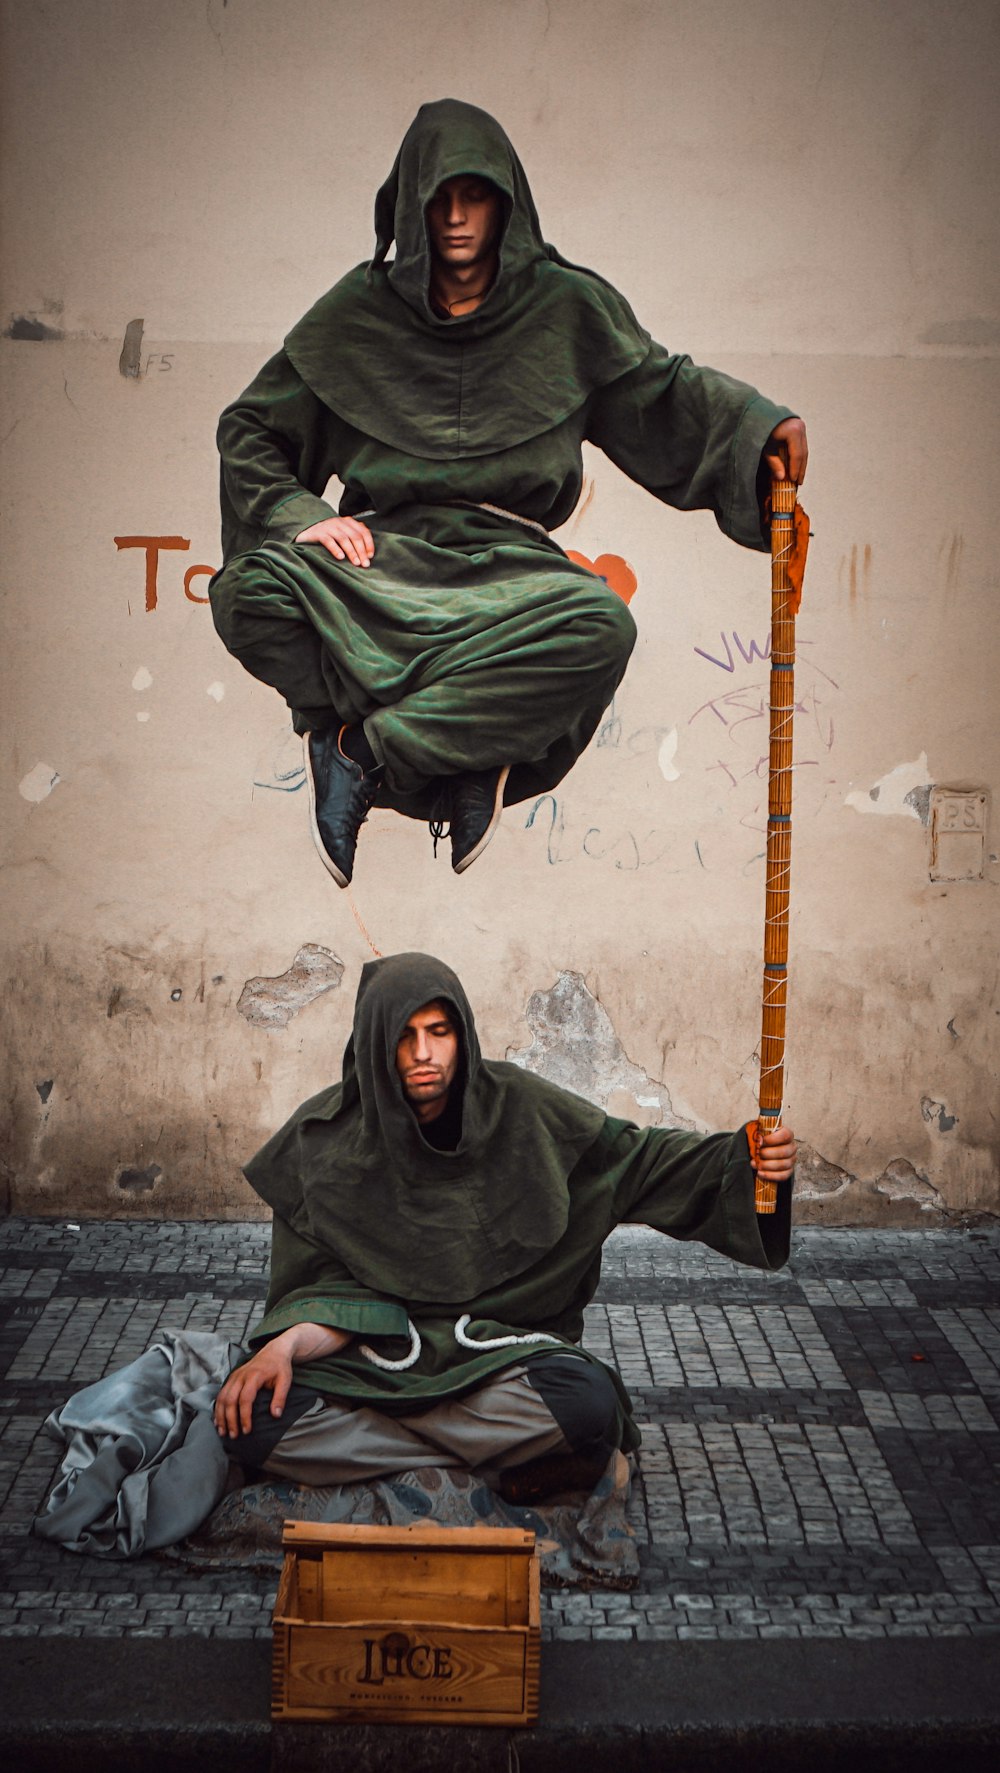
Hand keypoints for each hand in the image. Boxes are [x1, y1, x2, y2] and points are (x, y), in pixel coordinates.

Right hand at [213, 1322, 350, 1437]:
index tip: (247, 1430)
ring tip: (223, 1432)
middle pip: (230, 1400)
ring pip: (222, 1398)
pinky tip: (218, 1421)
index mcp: (254, 1376)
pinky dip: (218, 1408)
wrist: (274, 1350)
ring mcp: (234, 1376)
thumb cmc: (280, 1367)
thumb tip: (276, 1415)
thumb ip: (280, 1397)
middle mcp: (241, 1376)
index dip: (245, 1416)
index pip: (245, 1399)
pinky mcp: (231, 1378)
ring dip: (221, 1416)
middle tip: (234, 1436)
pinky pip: (221, 1394)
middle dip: (230, 1419)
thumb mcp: (286, 1380)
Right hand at [295, 516, 373, 566]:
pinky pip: (329, 541)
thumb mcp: (342, 533)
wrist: (305, 531)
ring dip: (352, 552)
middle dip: (362, 551)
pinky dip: (336, 549)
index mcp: (348, 522)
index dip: (369, 544)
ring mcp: (328, 527)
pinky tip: (340, 557)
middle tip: (365, 564)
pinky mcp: (318, 533)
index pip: (363, 531)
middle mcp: (340, 522)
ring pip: (344, 539)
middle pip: (355, 537)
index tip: (370, 556)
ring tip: (356, 563)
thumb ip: (353, 538)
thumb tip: (367, 554)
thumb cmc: (327, 535)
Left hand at [754, 1124, 796, 1181]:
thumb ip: (759, 1133)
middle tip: (757, 1154)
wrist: (764, 1150)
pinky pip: (783, 1175)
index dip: (772, 1139)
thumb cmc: (762, 1140)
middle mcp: (792, 1147)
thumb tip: (757, 1138)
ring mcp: (791, 1160)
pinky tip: (760, 1173)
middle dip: (767, 1154)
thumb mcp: (760, 1133)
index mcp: (787, 1134)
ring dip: (767, 1165)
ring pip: (783, 1165)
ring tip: (756, 1164)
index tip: (760, 1141)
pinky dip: (770, 1175)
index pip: (785, 1135)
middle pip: (784, 1152)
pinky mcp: (789, 1171)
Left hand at [763, 417, 807, 486]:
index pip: (796, 455)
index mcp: (793, 431)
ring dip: (801, 464)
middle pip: (802, 453)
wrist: (759, 413)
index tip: (793, 481)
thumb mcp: (764, 448)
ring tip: (798, 478)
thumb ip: (773, 462)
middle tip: (798, 483)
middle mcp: (799, 427)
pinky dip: (798, 457)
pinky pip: (801, 445)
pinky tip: (797, 467)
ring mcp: (801, 426)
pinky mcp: (799, 427)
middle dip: (800, 469)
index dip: (795, 469)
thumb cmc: (759, 430)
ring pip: (804, 449)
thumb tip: (781, 478)